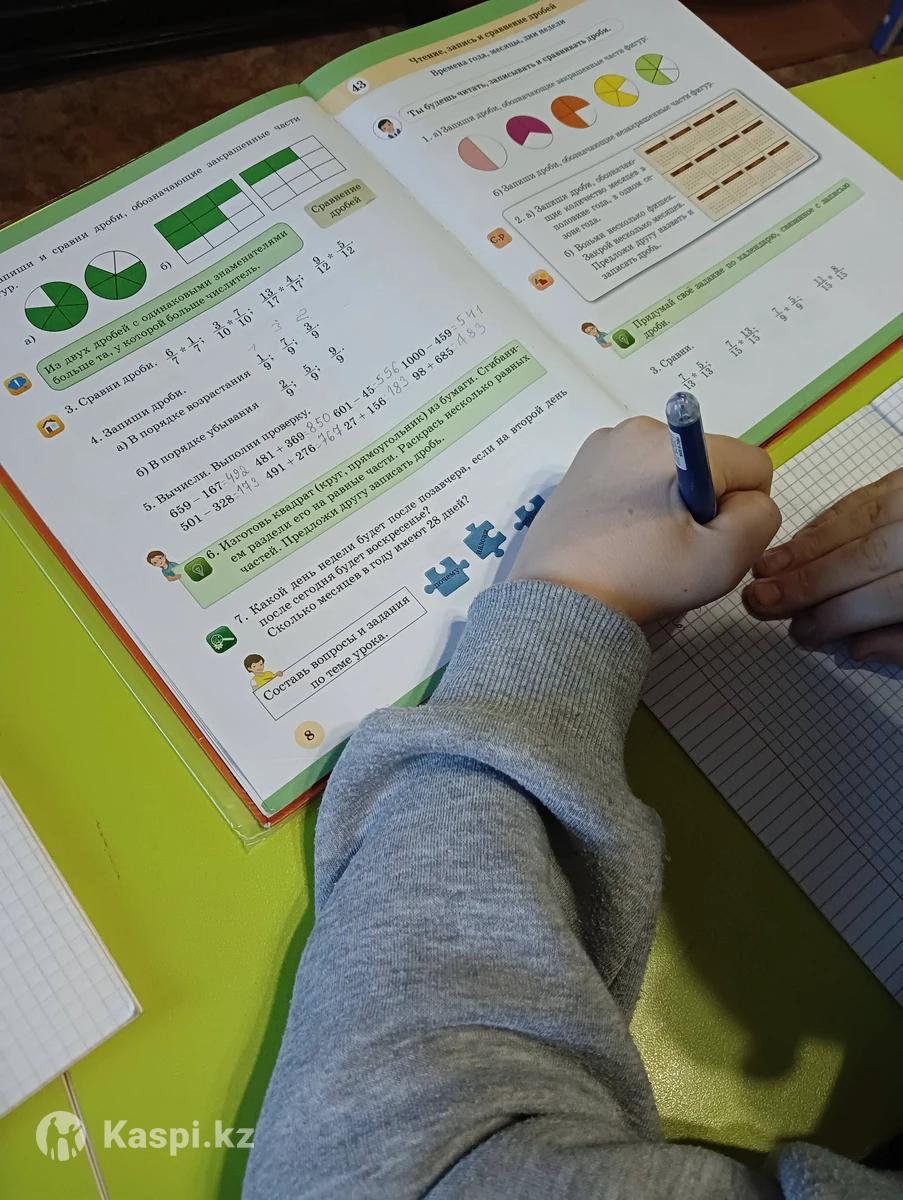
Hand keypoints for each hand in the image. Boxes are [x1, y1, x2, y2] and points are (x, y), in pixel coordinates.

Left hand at [509, 416, 779, 624]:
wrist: (557, 602)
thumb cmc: (641, 579)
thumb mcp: (722, 559)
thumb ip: (761, 517)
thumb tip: (752, 498)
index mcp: (676, 441)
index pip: (751, 465)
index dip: (743, 509)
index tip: (706, 540)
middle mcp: (639, 428)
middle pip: (710, 464)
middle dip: (705, 503)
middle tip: (671, 548)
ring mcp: (605, 443)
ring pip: (674, 470)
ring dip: (673, 503)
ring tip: (642, 545)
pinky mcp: (582, 464)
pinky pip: (637, 475)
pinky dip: (639, 501)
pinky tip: (619, 536)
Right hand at [743, 468, 902, 664]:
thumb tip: (860, 646)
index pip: (883, 596)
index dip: (836, 617)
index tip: (802, 632)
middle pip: (864, 555)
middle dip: (805, 580)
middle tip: (760, 598)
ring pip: (861, 519)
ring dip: (807, 545)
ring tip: (767, 566)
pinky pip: (869, 493)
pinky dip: (832, 517)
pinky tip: (804, 535)